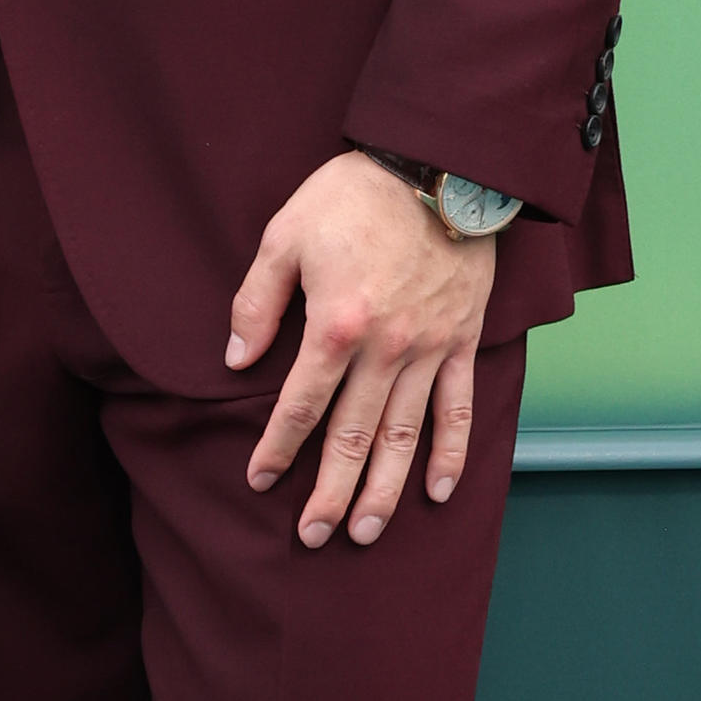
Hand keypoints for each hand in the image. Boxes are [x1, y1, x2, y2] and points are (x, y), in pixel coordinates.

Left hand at [225, 152, 497, 544]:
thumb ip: (256, 302)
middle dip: (329, 492)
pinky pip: (458, 408)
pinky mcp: (464, 341)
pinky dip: (451, 453)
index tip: (259, 480)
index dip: (277, 448)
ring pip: (405, 436)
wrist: (438, 165)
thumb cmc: (352, 194)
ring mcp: (430, 349)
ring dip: (384, 490)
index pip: (300, 405)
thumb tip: (235, 360)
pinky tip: (438, 493)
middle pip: (352, 437)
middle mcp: (386, 349)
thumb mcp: (283, 235)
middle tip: (314, 536)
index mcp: (335, 325)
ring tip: (364, 532)